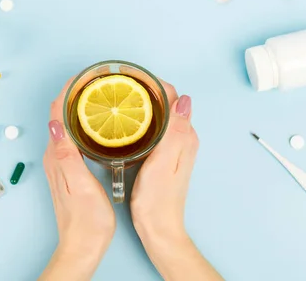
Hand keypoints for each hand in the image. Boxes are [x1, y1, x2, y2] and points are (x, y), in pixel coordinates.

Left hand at [39, 79, 114, 280]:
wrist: (83, 245)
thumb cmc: (86, 220)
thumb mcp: (80, 186)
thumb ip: (67, 155)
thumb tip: (55, 123)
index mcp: (57, 155)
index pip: (56, 112)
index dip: (68, 89)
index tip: (84, 75)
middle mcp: (55, 155)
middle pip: (60, 114)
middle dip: (74, 93)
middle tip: (95, 79)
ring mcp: (61, 162)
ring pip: (66, 124)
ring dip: (77, 106)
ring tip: (97, 94)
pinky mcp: (70, 168)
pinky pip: (72, 136)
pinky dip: (82, 123)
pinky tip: (96, 124)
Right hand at [131, 82, 195, 243]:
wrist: (158, 229)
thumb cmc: (158, 200)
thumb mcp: (163, 163)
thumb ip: (175, 131)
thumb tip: (184, 99)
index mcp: (184, 137)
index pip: (174, 97)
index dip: (154, 83)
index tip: (132, 78)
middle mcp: (183, 138)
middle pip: (167, 103)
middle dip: (147, 90)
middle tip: (121, 85)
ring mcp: (174, 147)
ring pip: (160, 115)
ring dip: (144, 103)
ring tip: (121, 98)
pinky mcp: (164, 155)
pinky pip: (155, 128)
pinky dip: (143, 119)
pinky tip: (127, 122)